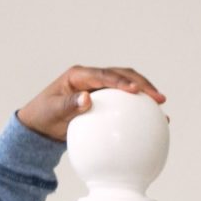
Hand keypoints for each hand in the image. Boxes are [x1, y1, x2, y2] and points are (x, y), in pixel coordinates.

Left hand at [16, 62, 164, 142]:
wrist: (40, 126)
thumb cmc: (43, 116)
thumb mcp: (52, 111)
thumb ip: (69, 105)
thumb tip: (87, 98)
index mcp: (79, 75)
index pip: (104, 75)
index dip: (121, 81)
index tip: (135, 90)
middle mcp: (92, 78)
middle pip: (122, 75)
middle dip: (142, 84)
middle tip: (158, 98)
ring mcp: (100, 88)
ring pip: (127, 86)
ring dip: (144, 94)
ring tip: (161, 107)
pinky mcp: (104, 101)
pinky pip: (123, 102)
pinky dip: (137, 109)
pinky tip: (151, 120)